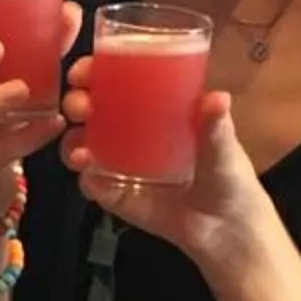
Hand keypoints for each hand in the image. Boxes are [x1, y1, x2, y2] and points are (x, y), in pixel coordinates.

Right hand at [62, 68, 283, 275]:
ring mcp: (121, 165)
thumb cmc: (229, 177)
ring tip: (80, 150)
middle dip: (77, 103)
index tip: (83, 71)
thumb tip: (218, 99)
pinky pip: (93, 185)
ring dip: (72, 142)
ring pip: (82, 146)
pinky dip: (87, 180)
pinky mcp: (118, 196)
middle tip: (80, 106)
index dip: (94, 71)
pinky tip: (92, 178)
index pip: (116, 80)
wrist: (227, 230)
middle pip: (91, 109)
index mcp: (154, 109)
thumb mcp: (223, 148)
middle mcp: (131, 132)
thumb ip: (216, 127)